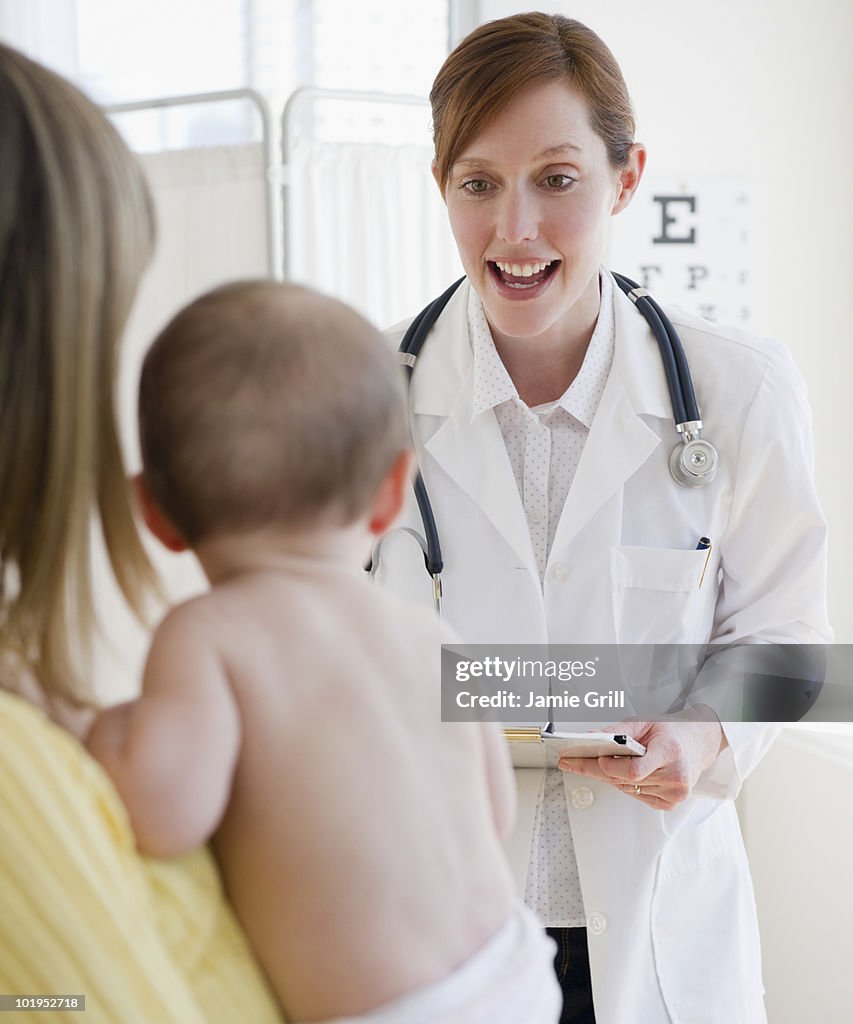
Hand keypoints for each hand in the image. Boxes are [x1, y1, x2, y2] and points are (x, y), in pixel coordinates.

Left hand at [557, 707, 726, 809]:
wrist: (700, 743)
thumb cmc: (673, 732)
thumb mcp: (645, 723)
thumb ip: (617, 732)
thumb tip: (589, 737)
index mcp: (671, 752)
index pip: (635, 769)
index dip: (612, 767)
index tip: (594, 760)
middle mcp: (675, 777)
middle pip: (625, 780)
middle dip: (595, 770)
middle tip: (570, 761)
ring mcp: (674, 794)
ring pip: (627, 789)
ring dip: (609, 777)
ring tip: (593, 763)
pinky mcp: (669, 803)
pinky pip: (636, 796)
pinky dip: (624, 784)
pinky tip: (620, 773)